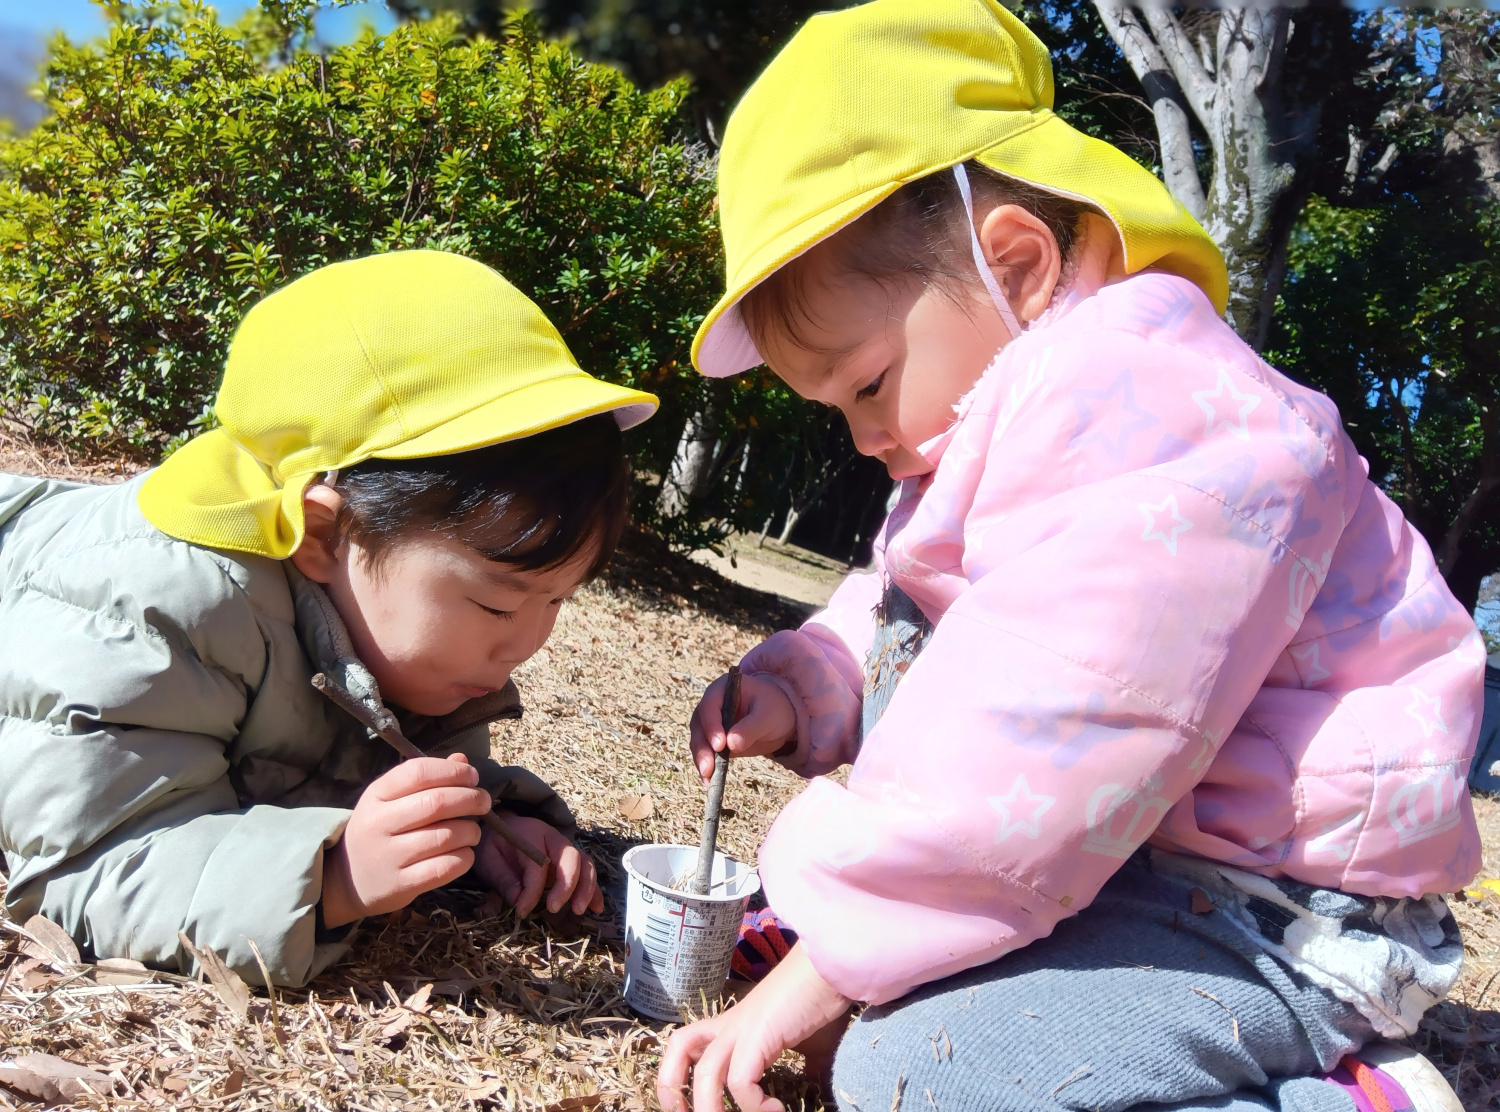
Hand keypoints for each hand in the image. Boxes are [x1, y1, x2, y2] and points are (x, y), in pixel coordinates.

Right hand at [321, 754, 489, 927]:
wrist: (347, 880)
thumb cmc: (379, 831)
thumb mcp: (390, 799)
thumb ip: (425, 778)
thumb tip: (462, 760)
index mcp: (376, 795)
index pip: (418, 772)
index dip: (452, 771)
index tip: (472, 776)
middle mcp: (379, 823)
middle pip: (436, 803)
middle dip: (470, 799)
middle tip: (484, 801)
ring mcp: (389, 856)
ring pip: (445, 836)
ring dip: (471, 830)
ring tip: (473, 830)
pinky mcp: (401, 884)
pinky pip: (445, 867)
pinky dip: (464, 857)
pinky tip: (464, 852)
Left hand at [473, 814, 604, 916]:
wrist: (502, 829)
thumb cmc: (495, 845)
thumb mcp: (489, 859)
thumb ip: (503, 879)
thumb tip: (518, 900)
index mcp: (532, 834)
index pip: (539, 864)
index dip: (532, 890)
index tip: (521, 911)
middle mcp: (554, 839)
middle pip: (572, 858)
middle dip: (567, 885)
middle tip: (553, 908)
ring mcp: (565, 850)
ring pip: (585, 864)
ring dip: (586, 888)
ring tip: (578, 910)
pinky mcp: (571, 863)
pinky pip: (587, 873)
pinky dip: (594, 890)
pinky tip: (597, 907)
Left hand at [657, 944, 852, 1111]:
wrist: (834, 966)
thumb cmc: (823, 999)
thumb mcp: (812, 1045)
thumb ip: (808, 1068)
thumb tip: (818, 1090)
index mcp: (734, 1024)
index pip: (686, 1043)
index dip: (677, 1076)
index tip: (692, 1109)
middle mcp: (730, 1024)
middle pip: (679, 1047)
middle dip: (674, 1091)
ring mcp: (742, 1028)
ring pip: (706, 1074)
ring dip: (712, 1111)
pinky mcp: (758, 1034)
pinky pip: (740, 1080)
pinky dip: (753, 1105)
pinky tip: (776, 1111)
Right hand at [690, 671, 797, 783]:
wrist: (780, 718)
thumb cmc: (774, 709)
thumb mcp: (767, 716)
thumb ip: (750, 728)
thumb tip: (732, 744)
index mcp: (722, 690)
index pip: (709, 706)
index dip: (711, 726)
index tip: (720, 745)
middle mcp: (711, 706)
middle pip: (698, 726)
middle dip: (702, 748)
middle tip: (708, 768)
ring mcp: (711, 725)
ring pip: (699, 742)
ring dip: (701, 761)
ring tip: (708, 779)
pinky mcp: (714, 742)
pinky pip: (707, 755)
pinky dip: (707, 769)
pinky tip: (710, 783)